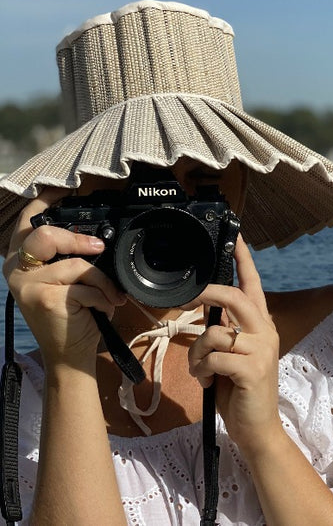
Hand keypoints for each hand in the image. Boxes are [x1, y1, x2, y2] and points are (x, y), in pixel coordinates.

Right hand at [3, 189, 126, 370]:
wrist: (71, 353)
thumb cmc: (73, 313)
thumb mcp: (68, 279)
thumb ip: (70, 255)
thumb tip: (96, 236)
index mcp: (22, 259)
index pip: (26, 220)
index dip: (43, 200)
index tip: (61, 187)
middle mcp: (16, 269)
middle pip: (45, 235)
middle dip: (78, 239)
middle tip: (98, 248)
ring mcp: (27, 285)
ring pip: (76, 264)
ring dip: (102, 281)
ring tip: (108, 295)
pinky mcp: (44, 299)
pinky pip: (87, 284)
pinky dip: (104, 295)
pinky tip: (102, 307)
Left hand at [188, 234, 281, 452]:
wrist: (258, 428)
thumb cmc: (240, 389)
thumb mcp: (234, 354)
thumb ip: (227, 330)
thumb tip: (206, 312)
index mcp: (261, 323)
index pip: (253, 283)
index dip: (243, 258)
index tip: (235, 235)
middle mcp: (265, 330)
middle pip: (234, 296)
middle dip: (207, 295)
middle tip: (187, 301)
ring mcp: (261, 349)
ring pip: (214, 332)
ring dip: (197, 353)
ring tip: (201, 370)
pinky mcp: (252, 369)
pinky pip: (213, 357)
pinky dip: (201, 370)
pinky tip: (206, 382)